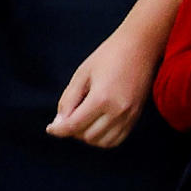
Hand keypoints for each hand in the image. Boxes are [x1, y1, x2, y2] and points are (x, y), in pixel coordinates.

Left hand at [47, 26, 153, 147]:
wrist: (140, 48)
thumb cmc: (108, 56)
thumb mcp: (82, 74)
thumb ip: (68, 100)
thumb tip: (59, 122)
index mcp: (102, 98)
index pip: (74, 125)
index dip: (58, 130)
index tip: (50, 128)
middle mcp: (118, 111)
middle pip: (87, 136)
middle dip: (73, 130)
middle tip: (68, 116)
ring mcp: (129, 116)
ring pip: (102, 142)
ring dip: (88, 136)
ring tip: (83, 120)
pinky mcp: (136, 118)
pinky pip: (116, 140)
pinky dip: (103, 138)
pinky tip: (96, 125)